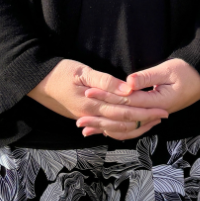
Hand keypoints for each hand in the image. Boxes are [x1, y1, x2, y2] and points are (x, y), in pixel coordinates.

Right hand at [29, 59, 167, 139]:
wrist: (36, 82)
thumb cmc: (58, 72)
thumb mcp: (81, 71)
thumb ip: (105, 81)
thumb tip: (127, 89)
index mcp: (92, 104)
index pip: (126, 110)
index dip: (145, 111)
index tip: (163, 109)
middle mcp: (91, 115)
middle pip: (124, 122)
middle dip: (145, 119)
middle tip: (163, 116)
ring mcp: (86, 118)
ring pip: (116, 129)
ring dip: (136, 126)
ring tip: (151, 122)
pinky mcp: (83, 117)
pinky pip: (106, 129)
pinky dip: (120, 130)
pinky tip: (129, 127)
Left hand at [79, 58, 199, 136]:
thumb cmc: (187, 71)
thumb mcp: (168, 70)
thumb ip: (146, 77)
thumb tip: (127, 82)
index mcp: (158, 102)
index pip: (127, 100)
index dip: (106, 96)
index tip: (88, 92)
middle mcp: (155, 113)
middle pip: (123, 118)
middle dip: (101, 118)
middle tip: (79, 120)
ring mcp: (153, 116)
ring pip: (127, 126)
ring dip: (107, 128)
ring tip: (87, 130)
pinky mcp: (151, 115)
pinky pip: (133, 126)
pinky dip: (118, 129)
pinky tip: (103, 130)